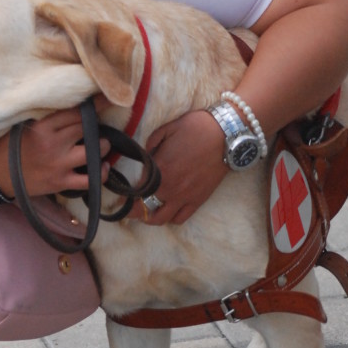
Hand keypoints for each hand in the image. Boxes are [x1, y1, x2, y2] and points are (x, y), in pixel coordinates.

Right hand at [0, 105, 111, 197]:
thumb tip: (75, 104)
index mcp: (43, 126)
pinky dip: (101, 172)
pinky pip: (91, 179)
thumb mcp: (23, 124)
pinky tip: (102, 166)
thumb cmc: (8, 146)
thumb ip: (47, 115)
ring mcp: (59, 164)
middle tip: (96, 123)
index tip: (108, 97)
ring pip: (95, 150)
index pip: (76, 111)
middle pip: (87, 127)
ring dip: (103, 145)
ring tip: (101, 143)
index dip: (95, 104)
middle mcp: (53, 144)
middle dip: (95, 124)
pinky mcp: (61, 182)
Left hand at [126, 110, 227, 224]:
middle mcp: (169, 188)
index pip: (134, 191)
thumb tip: (142, 155)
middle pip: (143, 210)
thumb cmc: (196, 128)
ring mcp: (184, 197)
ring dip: (149, 218)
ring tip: (146, 212)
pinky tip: (167, 210)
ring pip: (160, 219)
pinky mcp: (198, 200)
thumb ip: (149, 144)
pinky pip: (180, 218)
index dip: (124, 195)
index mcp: (158, 170)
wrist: (227, 134)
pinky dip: (171, 218)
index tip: (120, 194)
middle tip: (129, 208)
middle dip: (133, 211)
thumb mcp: (166, 129)